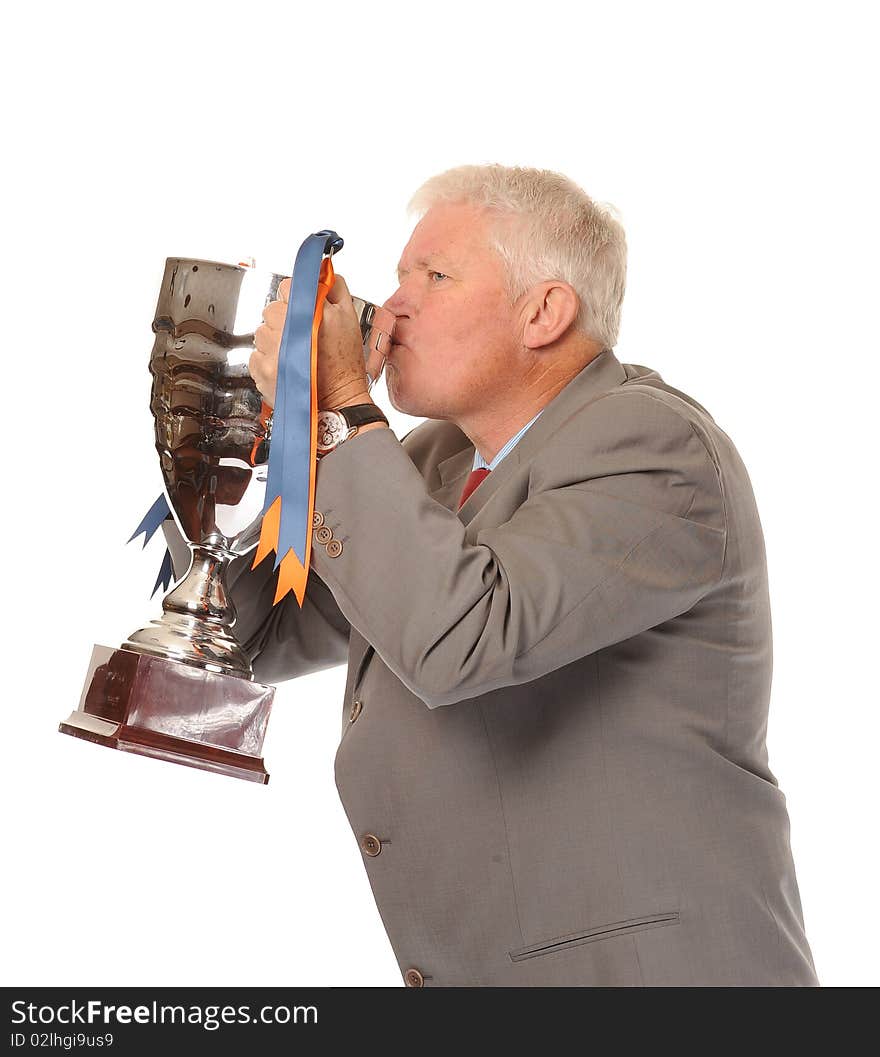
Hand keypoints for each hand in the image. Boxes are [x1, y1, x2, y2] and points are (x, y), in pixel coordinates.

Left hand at [251, 272, 370, 408]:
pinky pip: (256, 354)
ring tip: (295, 354)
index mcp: (308, 313)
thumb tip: (321, 271)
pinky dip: (268, 359)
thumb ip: (334, 287)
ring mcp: (271, 351)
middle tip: (302, 336)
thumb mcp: (349, 317)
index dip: (296, 297)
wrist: (338, 402)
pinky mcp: (261, 370)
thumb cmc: (346, 366)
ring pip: (262, 332)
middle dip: (284, 319)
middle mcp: (286, 330)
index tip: (303, 310)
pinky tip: (286, 366)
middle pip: (271, 309)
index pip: (287, 286)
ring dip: (275, 340)